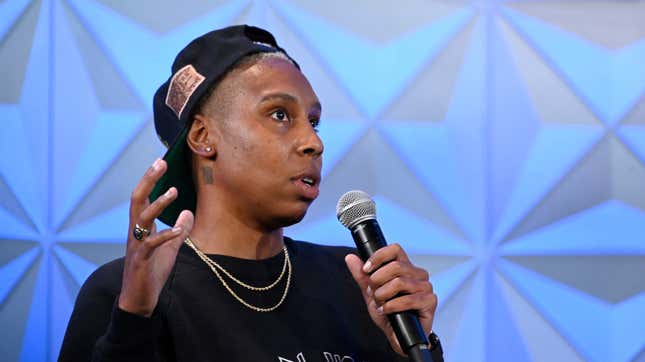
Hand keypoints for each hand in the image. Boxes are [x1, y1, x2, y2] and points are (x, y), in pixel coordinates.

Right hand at [118, 158, 193, 316]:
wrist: (139, 299)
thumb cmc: (152, 272)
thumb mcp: (170, 248)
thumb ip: (178, 230)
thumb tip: (188, 212)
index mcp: (141, 228)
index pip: (143, 198)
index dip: (151, 180)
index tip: (160, 162)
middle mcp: (135, 232)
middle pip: (137, 200)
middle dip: (148, 181)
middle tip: (160, 164)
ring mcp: (136, 246)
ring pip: (141, 218)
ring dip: (158, 205)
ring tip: (174, 192)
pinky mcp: (140, 261)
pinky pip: (150, 245)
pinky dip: (164, 236)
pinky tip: (178, 231)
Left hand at [345, 243, 436, 355]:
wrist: (397, 335)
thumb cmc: (388, 312)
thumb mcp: (371, 292)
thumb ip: (361, 275)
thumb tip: (350, 257)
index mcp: (406, 267)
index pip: (395, 250)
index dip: (378, 257)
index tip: (366, 269)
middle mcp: (418, 274)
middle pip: (395, 266)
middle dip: (378, 280)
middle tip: (373, 292)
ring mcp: (426, 287)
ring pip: (400, 282)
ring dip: (383, 294)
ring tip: (380, 303)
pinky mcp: (430, 301)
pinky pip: (408, 299)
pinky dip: (391, 306)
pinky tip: (386, 310)